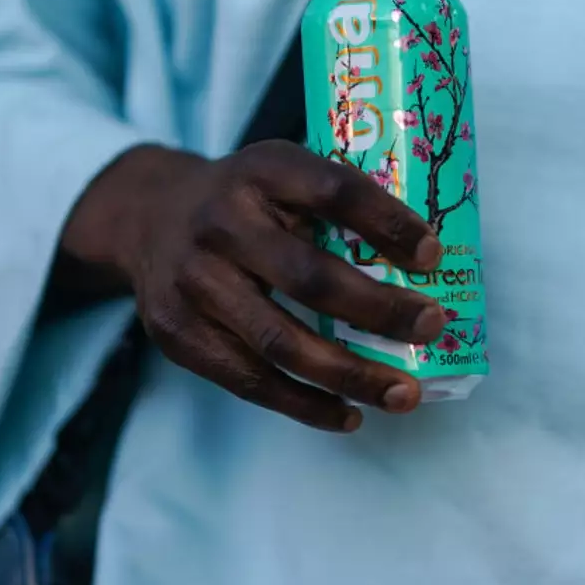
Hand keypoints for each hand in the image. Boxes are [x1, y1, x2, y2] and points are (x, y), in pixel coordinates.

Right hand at [56, 142, 446, 430]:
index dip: (387, 223)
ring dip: (351, 375)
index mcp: (261, 170)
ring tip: (404, 394)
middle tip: (432, 326)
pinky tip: (349, 414)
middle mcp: (220, 223)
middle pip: (309, 278)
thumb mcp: (284, 173)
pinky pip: (250, 381)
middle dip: (380, 311)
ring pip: (281, 343)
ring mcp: (192, 282)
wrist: (150, 217)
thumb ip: (340, 204)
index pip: (333, 190)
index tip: (434, 256)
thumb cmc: (248, 201)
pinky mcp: (177, 334)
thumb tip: (430, 261)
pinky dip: (305, 405)